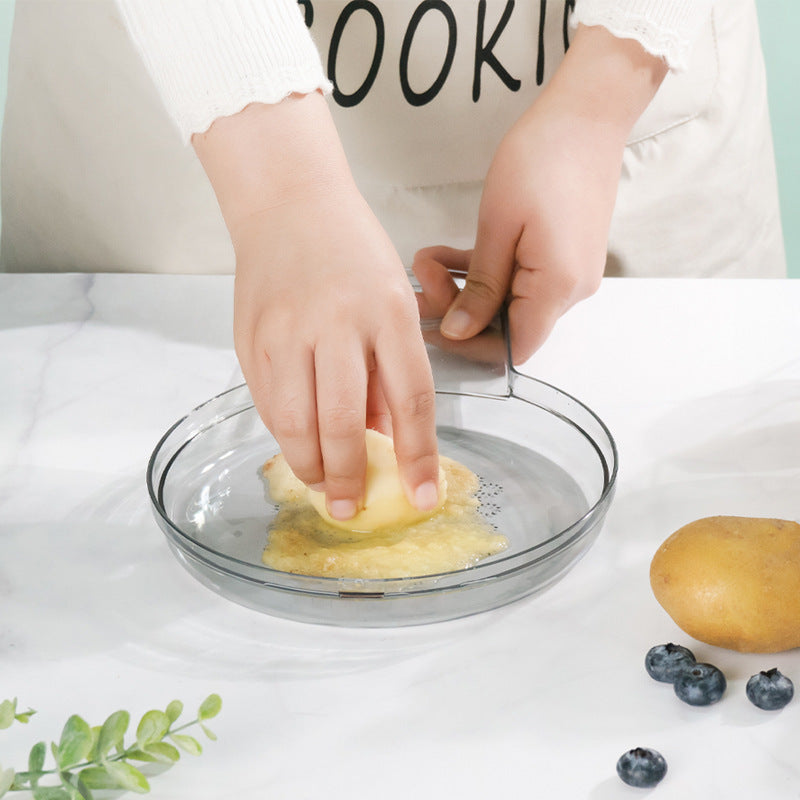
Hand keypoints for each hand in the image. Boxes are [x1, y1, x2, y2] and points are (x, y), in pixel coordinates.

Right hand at [193, 95, 439, 519]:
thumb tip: (384, 435)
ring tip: (324, 487)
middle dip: (351, 477)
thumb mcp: (393, 299)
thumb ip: (389, 370)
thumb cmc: (352, 251)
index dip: (419, 456)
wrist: (288, 203)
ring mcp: (286, 332)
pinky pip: (268, 404)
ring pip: (297, 422)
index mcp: (387, 311)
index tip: (422, 496)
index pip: (411, 400)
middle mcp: (337, 323)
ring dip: (311, 466)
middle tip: (352, 508)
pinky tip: (298, 447)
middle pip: (345, 422)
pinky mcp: (250, 338)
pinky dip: (284, 435)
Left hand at [420, 24, 666, 364]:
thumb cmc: (544, 157)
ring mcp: (569, 274)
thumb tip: (458, 331)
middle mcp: (570, 290)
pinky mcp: (563, 258)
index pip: (510, 349)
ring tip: (428, 259)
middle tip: (422, 277)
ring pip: (506, 302)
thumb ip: (480, 288)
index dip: (468, 344)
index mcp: (557, 287)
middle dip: (457, 307)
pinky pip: (519, 280)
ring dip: (464, 286)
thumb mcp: (497, 226)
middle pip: (505, 326)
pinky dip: (485, 272)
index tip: (431, 322)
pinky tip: (450, 254)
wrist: (588, 114)